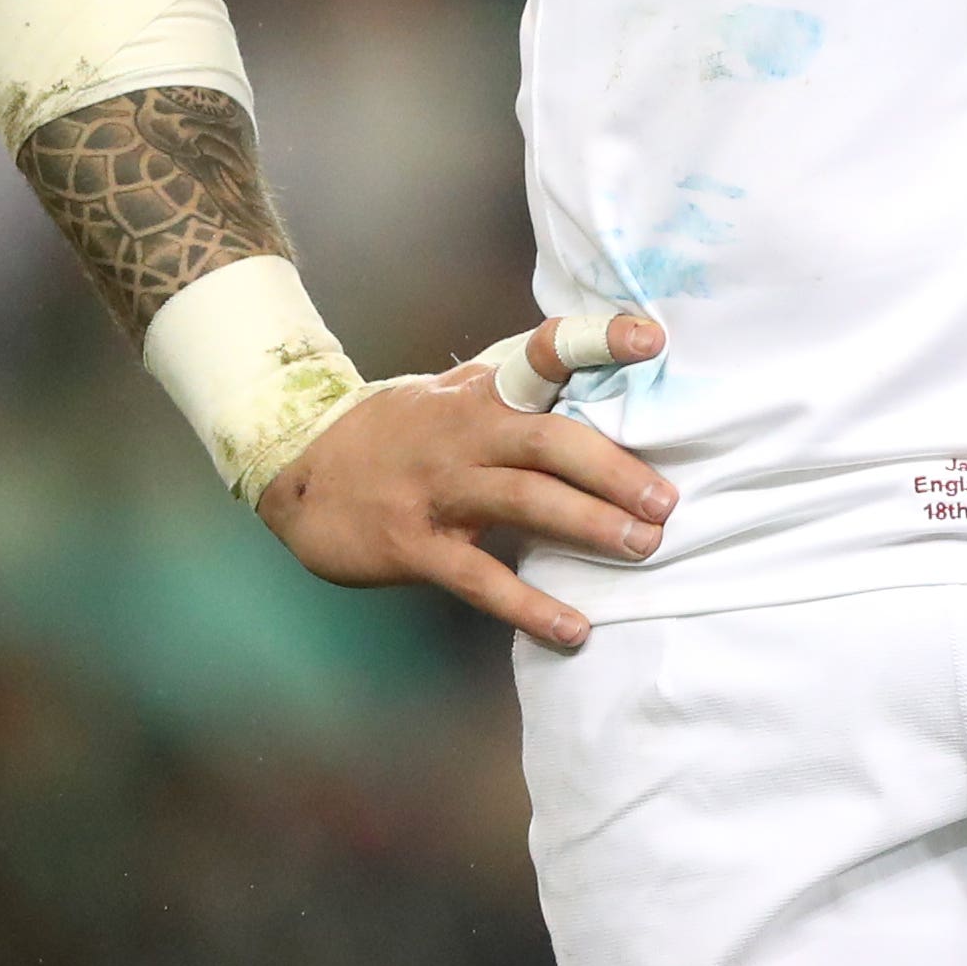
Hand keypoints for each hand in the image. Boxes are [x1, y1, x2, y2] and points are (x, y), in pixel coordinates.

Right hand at [257, 310, 674, 648]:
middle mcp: (465, 435)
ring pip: (525, 501)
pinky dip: (529, 606)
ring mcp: (438, 490)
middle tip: (666, 500)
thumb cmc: (401, 430)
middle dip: (614, 469)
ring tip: (644, 546)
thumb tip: (605, 379)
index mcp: (483, 393)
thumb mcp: (455, 391)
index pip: (543, 354)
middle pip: (549, 440)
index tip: (651, 338)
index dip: (596, 341)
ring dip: (589, 525)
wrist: (300, 467)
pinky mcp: (415, 545)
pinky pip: (480, 578)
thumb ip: (521, 387)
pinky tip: (573, 627)